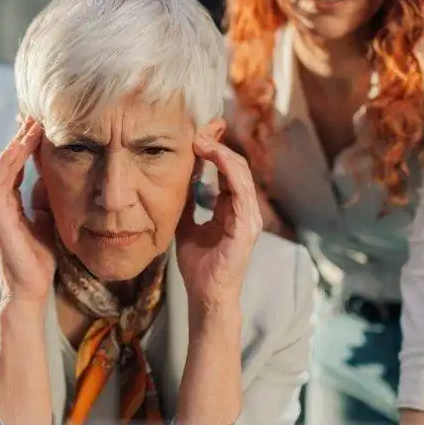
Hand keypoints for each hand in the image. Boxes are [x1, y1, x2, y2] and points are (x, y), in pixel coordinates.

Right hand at [0, 118, 55, 304]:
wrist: (30, 291)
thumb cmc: (38, 260)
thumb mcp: (46, 221)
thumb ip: (44, 200)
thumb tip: (52, 179)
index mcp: (5, 205)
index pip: (11, 167)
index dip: (22, 145)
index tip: (37, 124)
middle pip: (3, 162)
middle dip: (17, 138)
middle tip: (32, 114)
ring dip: (14, 145)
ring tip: (30, 126)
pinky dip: (8, 162)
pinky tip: (22, 147)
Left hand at [177, 135, 262, 309]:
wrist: (204, 296)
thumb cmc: (198, 266)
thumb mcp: (187, 225)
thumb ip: (186, 204)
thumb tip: (174, 180)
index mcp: (232, 209)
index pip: (227, 171)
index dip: (215, 150)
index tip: (198, 133)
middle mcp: (244, 210)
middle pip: (236, 165)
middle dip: (219, 143)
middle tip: (200, 128)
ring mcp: (248, 218)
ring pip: (240, 172)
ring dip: (221, 152)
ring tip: (201, 139)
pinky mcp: (246, 227)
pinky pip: (240, 189)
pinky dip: (227, 168)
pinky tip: (212, 155)